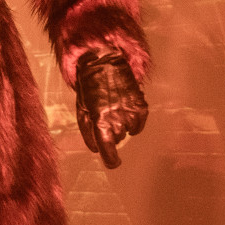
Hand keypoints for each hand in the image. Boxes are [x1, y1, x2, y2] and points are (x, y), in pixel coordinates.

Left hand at [74, 48, 146, 168]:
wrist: (105, 62)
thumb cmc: (89, 86)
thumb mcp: (82, 109)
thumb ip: (87, 132)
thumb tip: (96, 149)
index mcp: (100, 121)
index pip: (109, 151)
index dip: (111, 160)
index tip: (112, 163)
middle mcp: (117, 119)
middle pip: (117, 140)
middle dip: (110, 133)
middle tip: (105, 116)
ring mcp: (131, 113)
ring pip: (127, 132)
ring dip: (121, 125)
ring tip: (114, 109)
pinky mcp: (141, 106)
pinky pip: (138, 125)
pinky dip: (133, 121)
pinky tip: (125, 108)